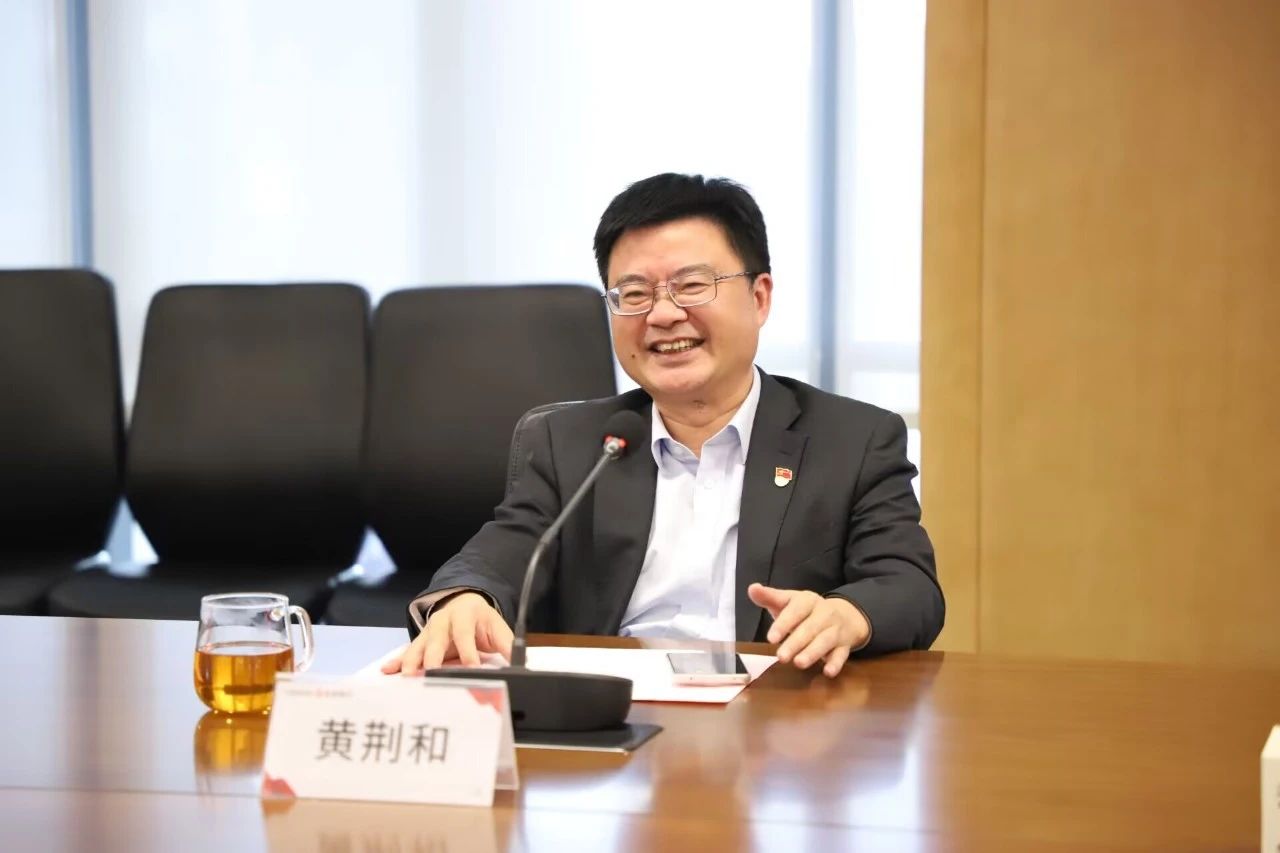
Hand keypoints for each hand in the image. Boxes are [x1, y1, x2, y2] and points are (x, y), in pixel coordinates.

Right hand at [380, 592, 513, 674]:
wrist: (464, 603)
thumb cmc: (480, 620)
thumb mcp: (497, 627)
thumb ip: (507, 645)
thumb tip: (522, 663)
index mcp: (464, 614)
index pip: (464, 634)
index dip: (468, 651)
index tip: (471, 668)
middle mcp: (443, 621)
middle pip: (436, 639)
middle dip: (433, 657)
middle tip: (431, 673)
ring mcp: (429, 631)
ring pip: (418, 645)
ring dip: (411, 661)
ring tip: (407, 675)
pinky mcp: (421, 642)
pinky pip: (408, 652)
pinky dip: (397, 661)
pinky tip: (388, 670)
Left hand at [747, 583, 869, 677]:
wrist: (846, 615)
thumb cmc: (807, 611)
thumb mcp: (789, 601)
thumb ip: (769, 597)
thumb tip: (752, 589)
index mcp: (808, 601)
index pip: (796, 610)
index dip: (784, 624)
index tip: (771, 638)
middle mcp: (824, 613)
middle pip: (810, 628)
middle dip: (795, 643)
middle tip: (781, 657)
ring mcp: (836, 629)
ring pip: (825, 641)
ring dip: (813, 652)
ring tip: (799, 663)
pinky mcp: (845, 645)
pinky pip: (842, 654)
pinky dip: (836, 663)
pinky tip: (828, 672)